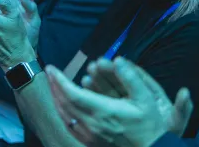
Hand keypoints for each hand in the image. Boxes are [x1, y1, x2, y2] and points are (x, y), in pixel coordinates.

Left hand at [46, 58, 192, 146]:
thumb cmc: (149, 123)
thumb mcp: (146, 98)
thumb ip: (131, 78)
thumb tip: (117, 60)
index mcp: (103, 111)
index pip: (73, 95)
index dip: (60, 81)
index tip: (51, 68)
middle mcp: (92, 124)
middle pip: (64, 104)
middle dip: (54, 86)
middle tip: (49, 72)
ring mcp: (89, 135)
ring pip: (65, 116)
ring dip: (56, 99)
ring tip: (52, 85)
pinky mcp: (89, 142)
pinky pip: (69, 126)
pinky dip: (62, 113)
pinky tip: (61, 105)